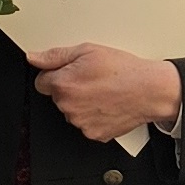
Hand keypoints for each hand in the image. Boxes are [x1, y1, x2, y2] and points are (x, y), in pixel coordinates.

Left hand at [27, 42, 181, 142]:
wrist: (149, 90)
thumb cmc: (124, 70)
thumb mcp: (88, 51)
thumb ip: (56, 56)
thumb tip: (34, 57)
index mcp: (63, 84)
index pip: (42, 82)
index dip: (57, 74)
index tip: (72, 72)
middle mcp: (68, 106)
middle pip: (58, 97)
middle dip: (70, 88)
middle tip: (92, 79)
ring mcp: (80, 122)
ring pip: (72, 111)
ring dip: (82, 103)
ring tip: (103, 91)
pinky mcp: (93, 133)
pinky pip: (86, 124)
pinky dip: (94, 116)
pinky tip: (107, 104)